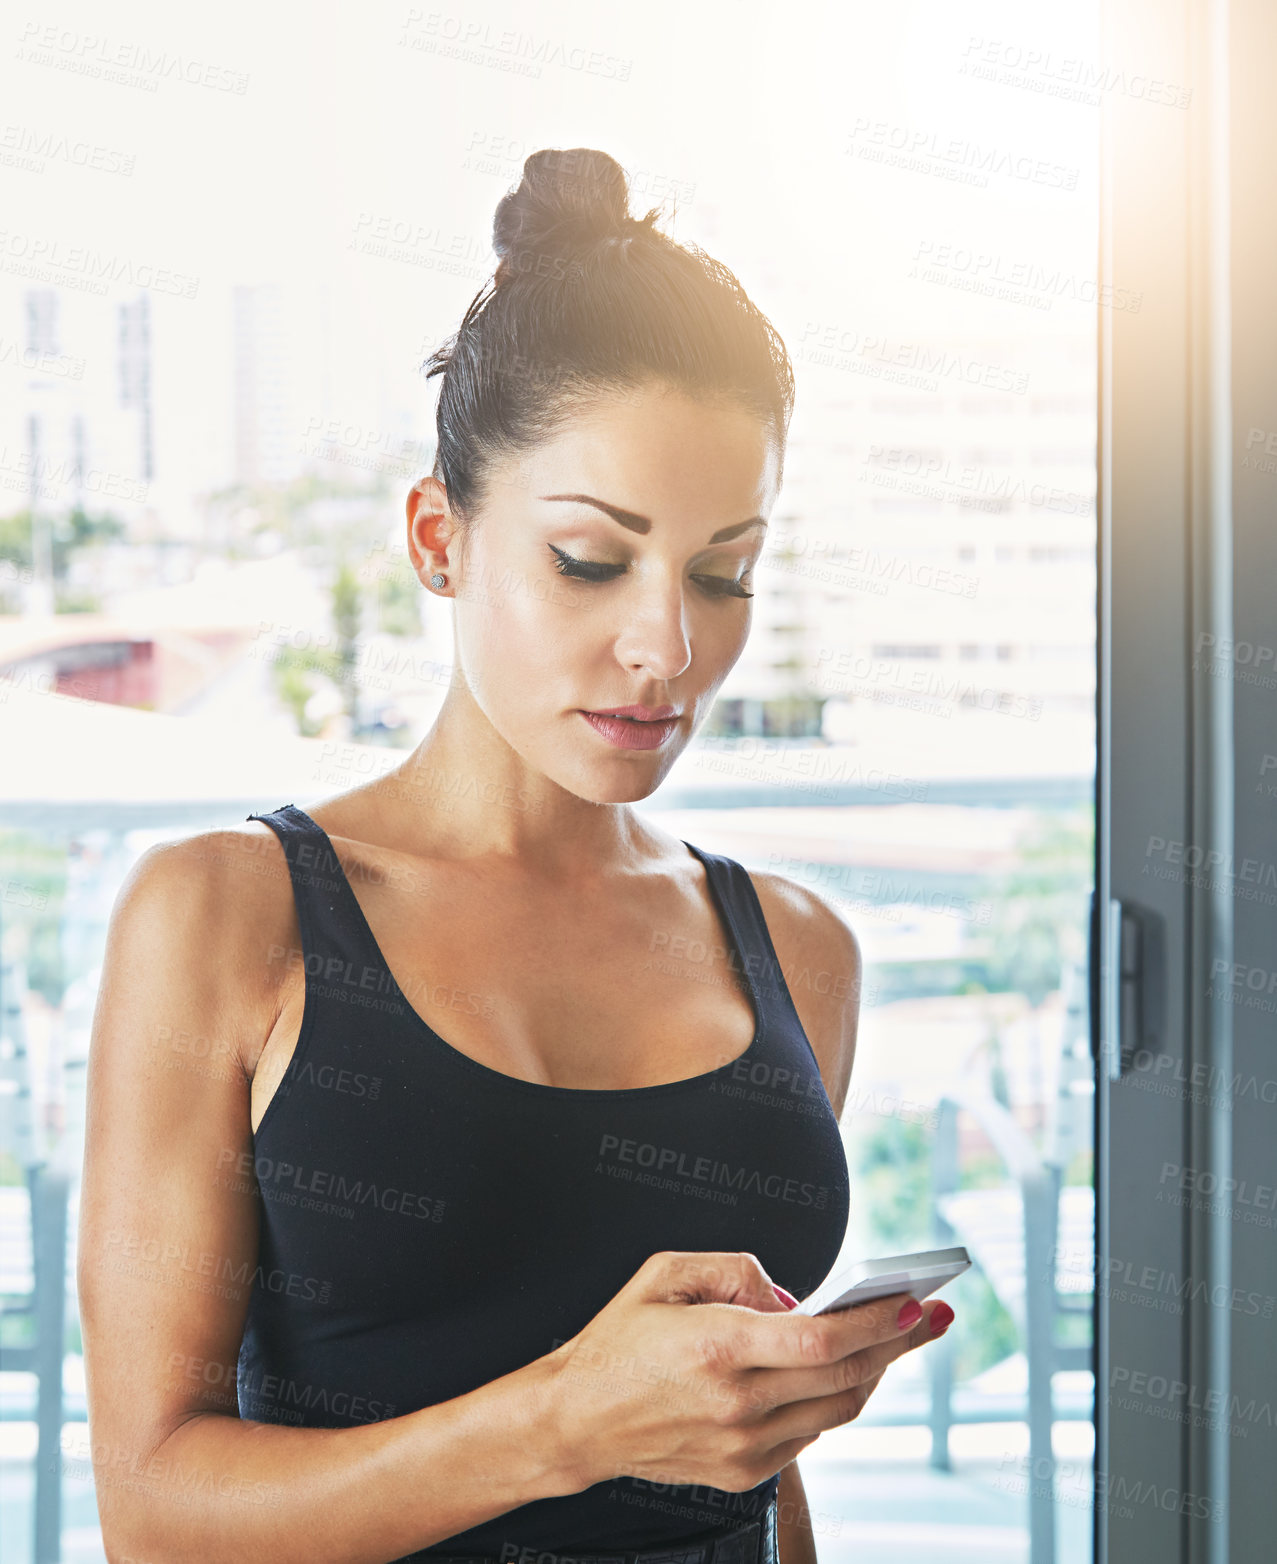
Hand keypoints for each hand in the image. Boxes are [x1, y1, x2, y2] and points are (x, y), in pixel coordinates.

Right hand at [537, 1250, 950, 1494]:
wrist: (577, 1420)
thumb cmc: (619, 1338)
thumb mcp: (666, 1272)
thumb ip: (735, 1269)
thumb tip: (791, 1296)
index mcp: (719, 1347)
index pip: (822, 1340)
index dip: (875, 1323)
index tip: (911, 1302)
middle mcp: (737, 1404)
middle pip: (845, 1377)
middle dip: (897, 1342)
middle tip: (933, 1317)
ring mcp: (743, 1446)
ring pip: (836, 1410)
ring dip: (875, 1373)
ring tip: (898, 1340)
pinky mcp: (743, 1472)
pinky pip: (810, 1434)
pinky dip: (836, 1400)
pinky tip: (846, 1373)